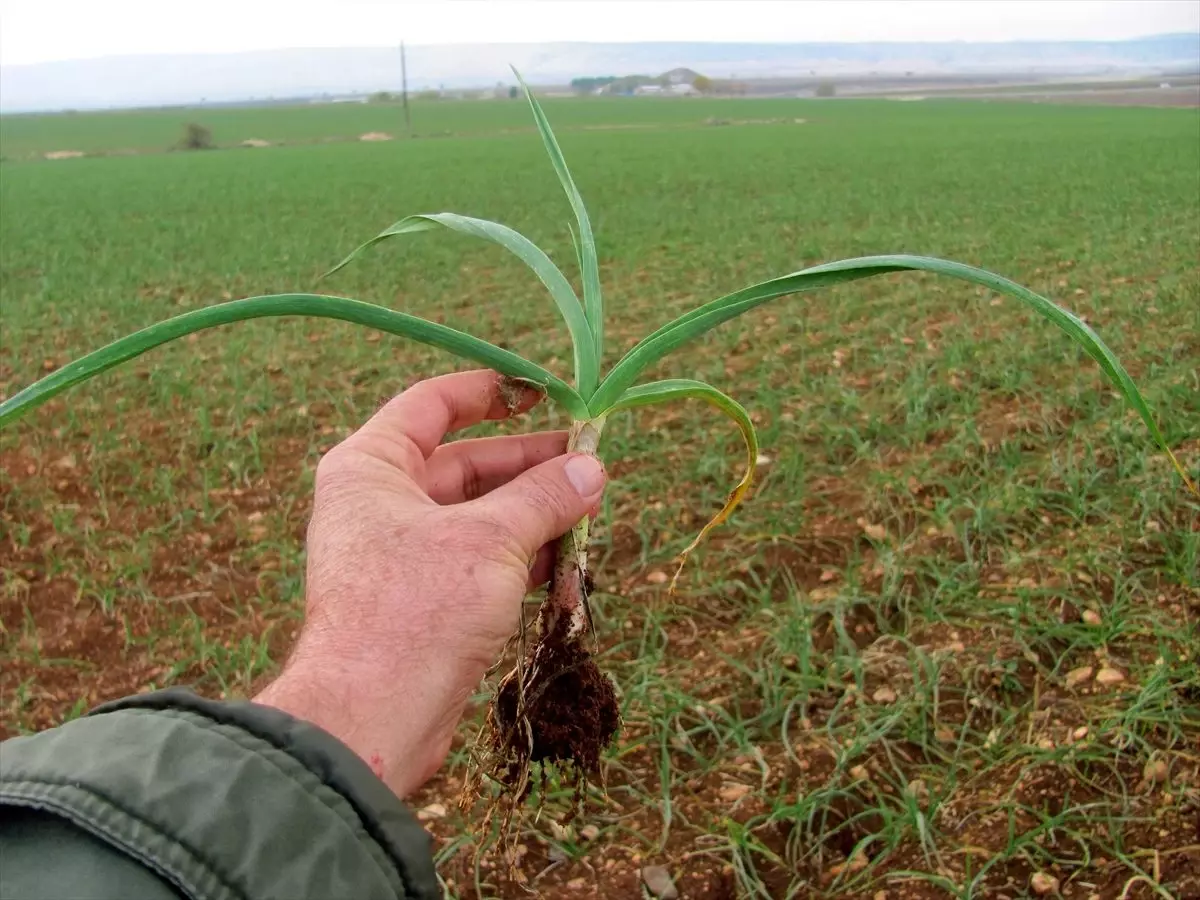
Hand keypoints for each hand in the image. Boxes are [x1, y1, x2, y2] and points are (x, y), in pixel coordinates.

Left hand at [254, 370, 606, 796]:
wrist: (372, 718)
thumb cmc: (417, 609)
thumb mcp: (491, 540)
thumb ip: (544, 497)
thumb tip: (592, 468)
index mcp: (372, 466)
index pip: (432, 405)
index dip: (490, 392)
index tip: (544, 392)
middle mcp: (381, 503)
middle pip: (467, 465)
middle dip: (532, 467)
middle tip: (592, 466)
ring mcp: (403, 556)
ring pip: (480, 518)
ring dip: (535, 517)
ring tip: (591, 514)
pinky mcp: (425, 602)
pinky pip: (481, 563)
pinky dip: (523, 560)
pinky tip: (567, 565)